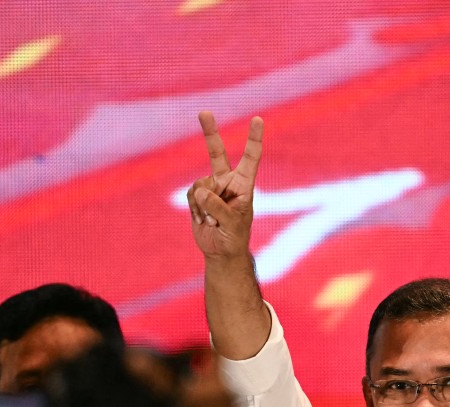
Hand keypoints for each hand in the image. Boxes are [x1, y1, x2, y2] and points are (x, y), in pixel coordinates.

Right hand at [186, 111, 263, 262]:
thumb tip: (202, 191)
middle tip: (204, 112)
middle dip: (210, 133)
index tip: (258, 119)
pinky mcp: (197, 197)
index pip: (250, 158)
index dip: (253, 139)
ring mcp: (211, 188)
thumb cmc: (235, 238)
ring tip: (213, 221)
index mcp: (244, 185)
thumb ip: (218, 207)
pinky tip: (203, 220)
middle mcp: (227, 182)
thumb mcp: (232, 224)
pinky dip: (195, 209)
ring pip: (200, 184)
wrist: (221, 252)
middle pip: (216, 153)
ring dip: (203, 205)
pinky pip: (191, 195)